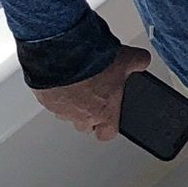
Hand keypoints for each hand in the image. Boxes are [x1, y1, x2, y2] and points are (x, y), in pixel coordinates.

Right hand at [34, 45, 150, 139]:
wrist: (64, 52)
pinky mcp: (44, 98)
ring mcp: (60, 109)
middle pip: (85, 124)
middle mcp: (81, 116)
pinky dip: (55, 90)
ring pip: (66, 113)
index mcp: (104, 113)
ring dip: (71, 102)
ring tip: (77, 83)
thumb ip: (138, 62)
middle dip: (89, 112)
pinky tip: (62, 76)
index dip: (109, 125)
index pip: (107, 134)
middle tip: (93, 95)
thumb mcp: (127, 59)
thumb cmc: (94, 63)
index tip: (111, 115)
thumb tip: (142, 60)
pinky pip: (50, 99)